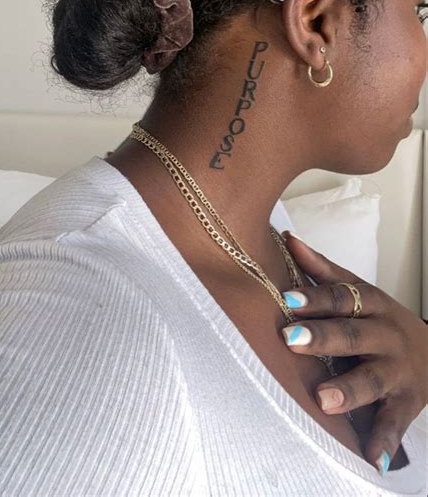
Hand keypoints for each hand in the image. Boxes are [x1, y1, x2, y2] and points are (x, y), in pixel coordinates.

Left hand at [280, 231, 426, 474]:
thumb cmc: (380, 320)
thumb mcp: (360, 292)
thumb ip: (324, 271)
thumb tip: (289, 240)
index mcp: (372, 304)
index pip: (342, 297)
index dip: (315, 298)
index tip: (287, 300)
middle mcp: (386, 335)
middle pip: (354, 334)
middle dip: (324, 337)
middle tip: (292, 340)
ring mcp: (398, 370)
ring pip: (374, 379)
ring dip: (349, 390)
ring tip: (324, 400)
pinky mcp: (407, 404)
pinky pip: (394, 423)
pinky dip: (383, 440)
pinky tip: (370, 455)